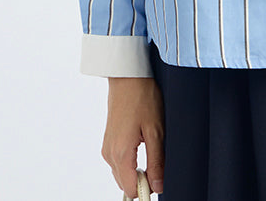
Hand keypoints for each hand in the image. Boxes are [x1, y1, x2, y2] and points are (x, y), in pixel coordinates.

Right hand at [102, 77, 164, 197]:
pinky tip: (142, 145)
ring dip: (135, 171)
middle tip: (157, 164)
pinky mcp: (108, 140)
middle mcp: (109, 153)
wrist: (127, 76)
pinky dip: (129, 162)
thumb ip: (156, 161)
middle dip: (141, 181)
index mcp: (120, 153)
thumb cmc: (142, 97)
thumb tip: (158, 185)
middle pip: (124, 184)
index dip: (145, 189)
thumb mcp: (156, 130)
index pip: (129, 189)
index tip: (158, 182)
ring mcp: (107, 146)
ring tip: (151, 150)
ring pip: (121, 173)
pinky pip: (118, 162)